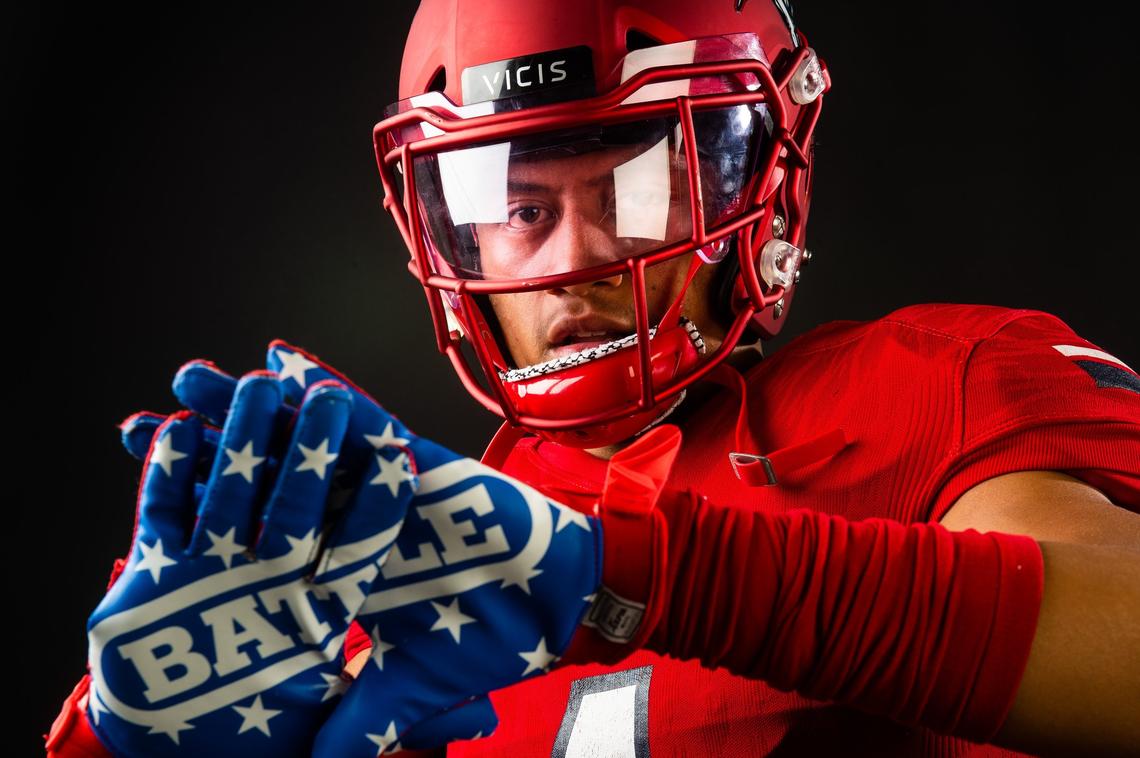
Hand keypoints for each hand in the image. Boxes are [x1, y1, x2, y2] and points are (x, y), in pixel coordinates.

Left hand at [120, 340, 661, 753]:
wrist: (558, 601)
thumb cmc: (488, 638)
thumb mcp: (408, 691)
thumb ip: (359, 725)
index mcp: (333, 575)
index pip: (257, 549)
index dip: (202, 533)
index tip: (142, 519)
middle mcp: (345, 524)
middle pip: (262, 484)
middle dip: (204, 457)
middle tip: (140, 428)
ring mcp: (377, 489)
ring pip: (302, 442)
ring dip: (246, 410)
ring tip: (188, 381)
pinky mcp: (417, 461)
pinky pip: (366, 418)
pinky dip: (326, 389)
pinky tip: (282, 360)